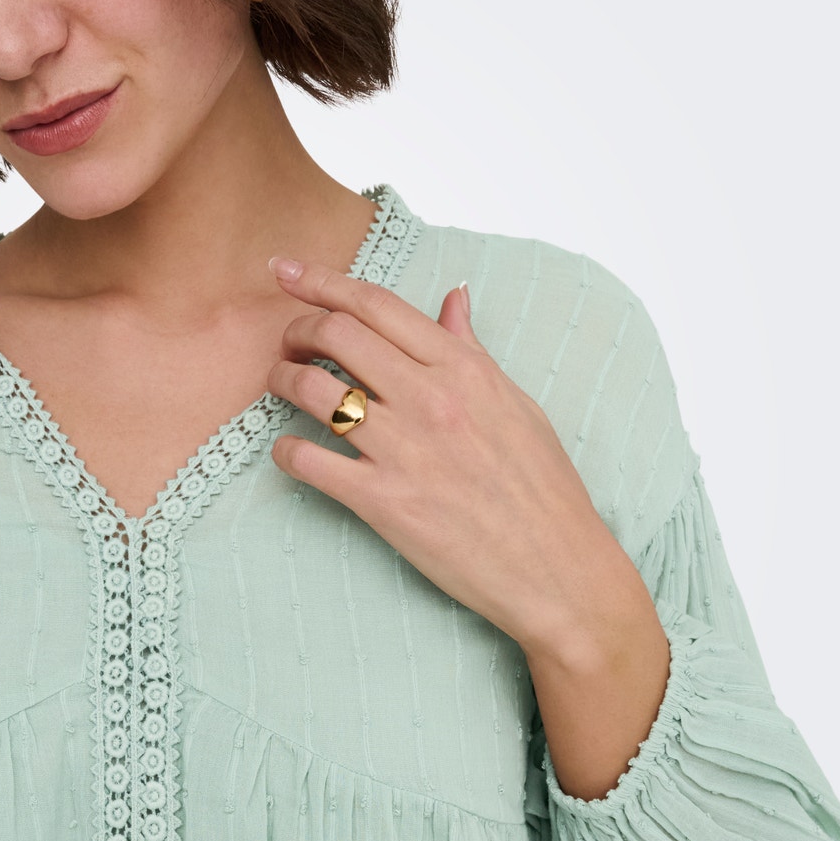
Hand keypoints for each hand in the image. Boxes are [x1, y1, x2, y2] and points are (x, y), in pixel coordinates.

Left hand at [263, 254, 636, 656]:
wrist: (557, 569)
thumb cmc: (543, 488)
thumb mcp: (516, 403)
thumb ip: (471, 349)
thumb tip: (453, 296)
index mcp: (463, 369)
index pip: (376, 304)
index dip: (320, 280)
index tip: (285, 271)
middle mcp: (430, 399)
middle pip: (335, 335)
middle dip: (297, 329)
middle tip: (290, 344)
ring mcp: (404, 450)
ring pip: (312, 390)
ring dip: (281, 380)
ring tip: (281, 385)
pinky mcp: (384, 502)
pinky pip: (308, 461)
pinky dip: (285, 451)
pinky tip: (291, 453)